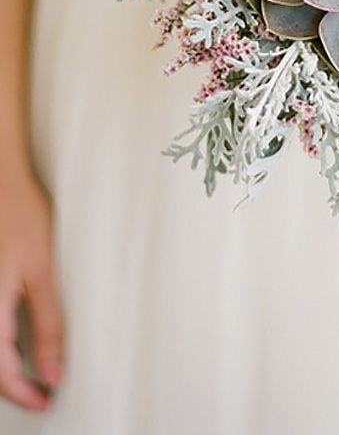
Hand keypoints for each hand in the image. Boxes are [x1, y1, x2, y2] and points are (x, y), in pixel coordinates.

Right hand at [0, 174, 63, 410]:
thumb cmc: (21, 217)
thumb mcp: (42, 270)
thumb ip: (48, 323)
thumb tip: (53, 371)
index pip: (0, 372)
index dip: (23, 393)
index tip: (46, 401)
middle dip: (10, 386)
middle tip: (39, 391)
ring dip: (0, 367)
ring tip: (27, 372)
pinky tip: (11, 344)